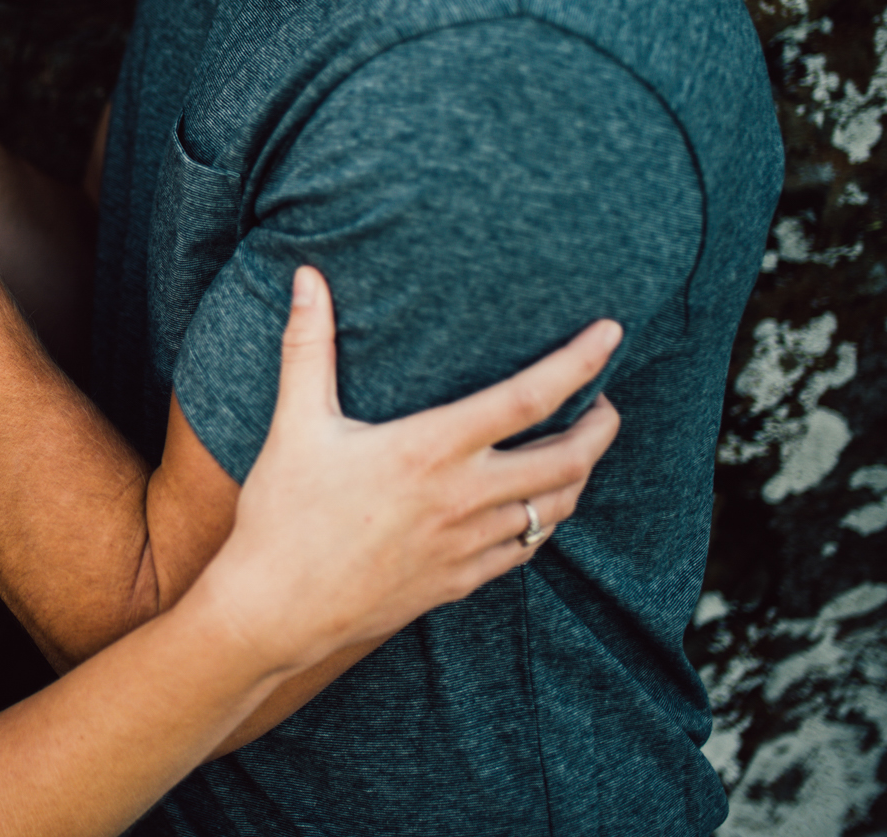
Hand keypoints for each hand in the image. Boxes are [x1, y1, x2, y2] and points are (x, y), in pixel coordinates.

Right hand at [197, 267, 621, 673]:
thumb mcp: (294, 423)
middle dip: (601, 428)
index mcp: (430, 449)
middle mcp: (463, 497)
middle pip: (567, 460)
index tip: (609, 336)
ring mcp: (467, 545)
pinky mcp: (460, 581)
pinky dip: (543, 520)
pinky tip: (534, 507)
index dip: (578, 364)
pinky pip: (525, 548)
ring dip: (578, 475)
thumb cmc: (283, 513)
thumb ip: (307, 345)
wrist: (277, 609)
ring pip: (555, 508)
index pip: (528, 398)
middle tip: (606, 403)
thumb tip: (305, 277)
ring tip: (577, 450)